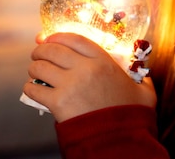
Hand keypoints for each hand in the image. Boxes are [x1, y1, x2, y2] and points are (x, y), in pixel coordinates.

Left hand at [23, 32, 155, 121]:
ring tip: (36, 73)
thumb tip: (141, 73)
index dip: (58, 36)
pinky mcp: (58, 103)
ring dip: (34, 69)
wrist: (121, 139)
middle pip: (52, 49)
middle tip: (39, 55)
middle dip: (41, 50)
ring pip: (39, 67)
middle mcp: (85, 69)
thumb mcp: (143, 91)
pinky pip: (33, 89)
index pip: (74, 38)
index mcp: (104, 61)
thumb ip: (141, 78)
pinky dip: (30, 88)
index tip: (50, 38)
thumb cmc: (133, 115)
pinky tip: (34, 90)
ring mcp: (70, 85)